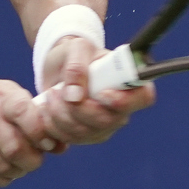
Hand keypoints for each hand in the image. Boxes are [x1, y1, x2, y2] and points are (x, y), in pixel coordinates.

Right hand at [0, 76, 53, 186]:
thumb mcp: (7, 95)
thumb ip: (35, 117)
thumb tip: (60, 146)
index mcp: (0, 95)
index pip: (26, 115)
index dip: (41, 134)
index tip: (46, 142)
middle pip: (16, 149)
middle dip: (33, 160)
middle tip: (35, 159)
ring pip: (3, 167)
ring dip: (18, 171)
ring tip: (19, 163)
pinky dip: (3, 177)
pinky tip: (4, 168)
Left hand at [38, 36, 155, 145]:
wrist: (59, 67)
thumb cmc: (75, 54)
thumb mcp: (76, 47)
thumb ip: (77, 66)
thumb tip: (74, 96)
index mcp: (129, 83)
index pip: (143, 98)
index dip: (124, 101)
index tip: (102, 93)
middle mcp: (121, 110)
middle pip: (106, 122)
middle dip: (77, 109)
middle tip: (58, 91)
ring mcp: (103, 127)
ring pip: (83, 134)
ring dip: (58, 115)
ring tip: (50, 95)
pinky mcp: (84, 136)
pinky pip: (67, 140)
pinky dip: (50, 126)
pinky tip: (46, 109)